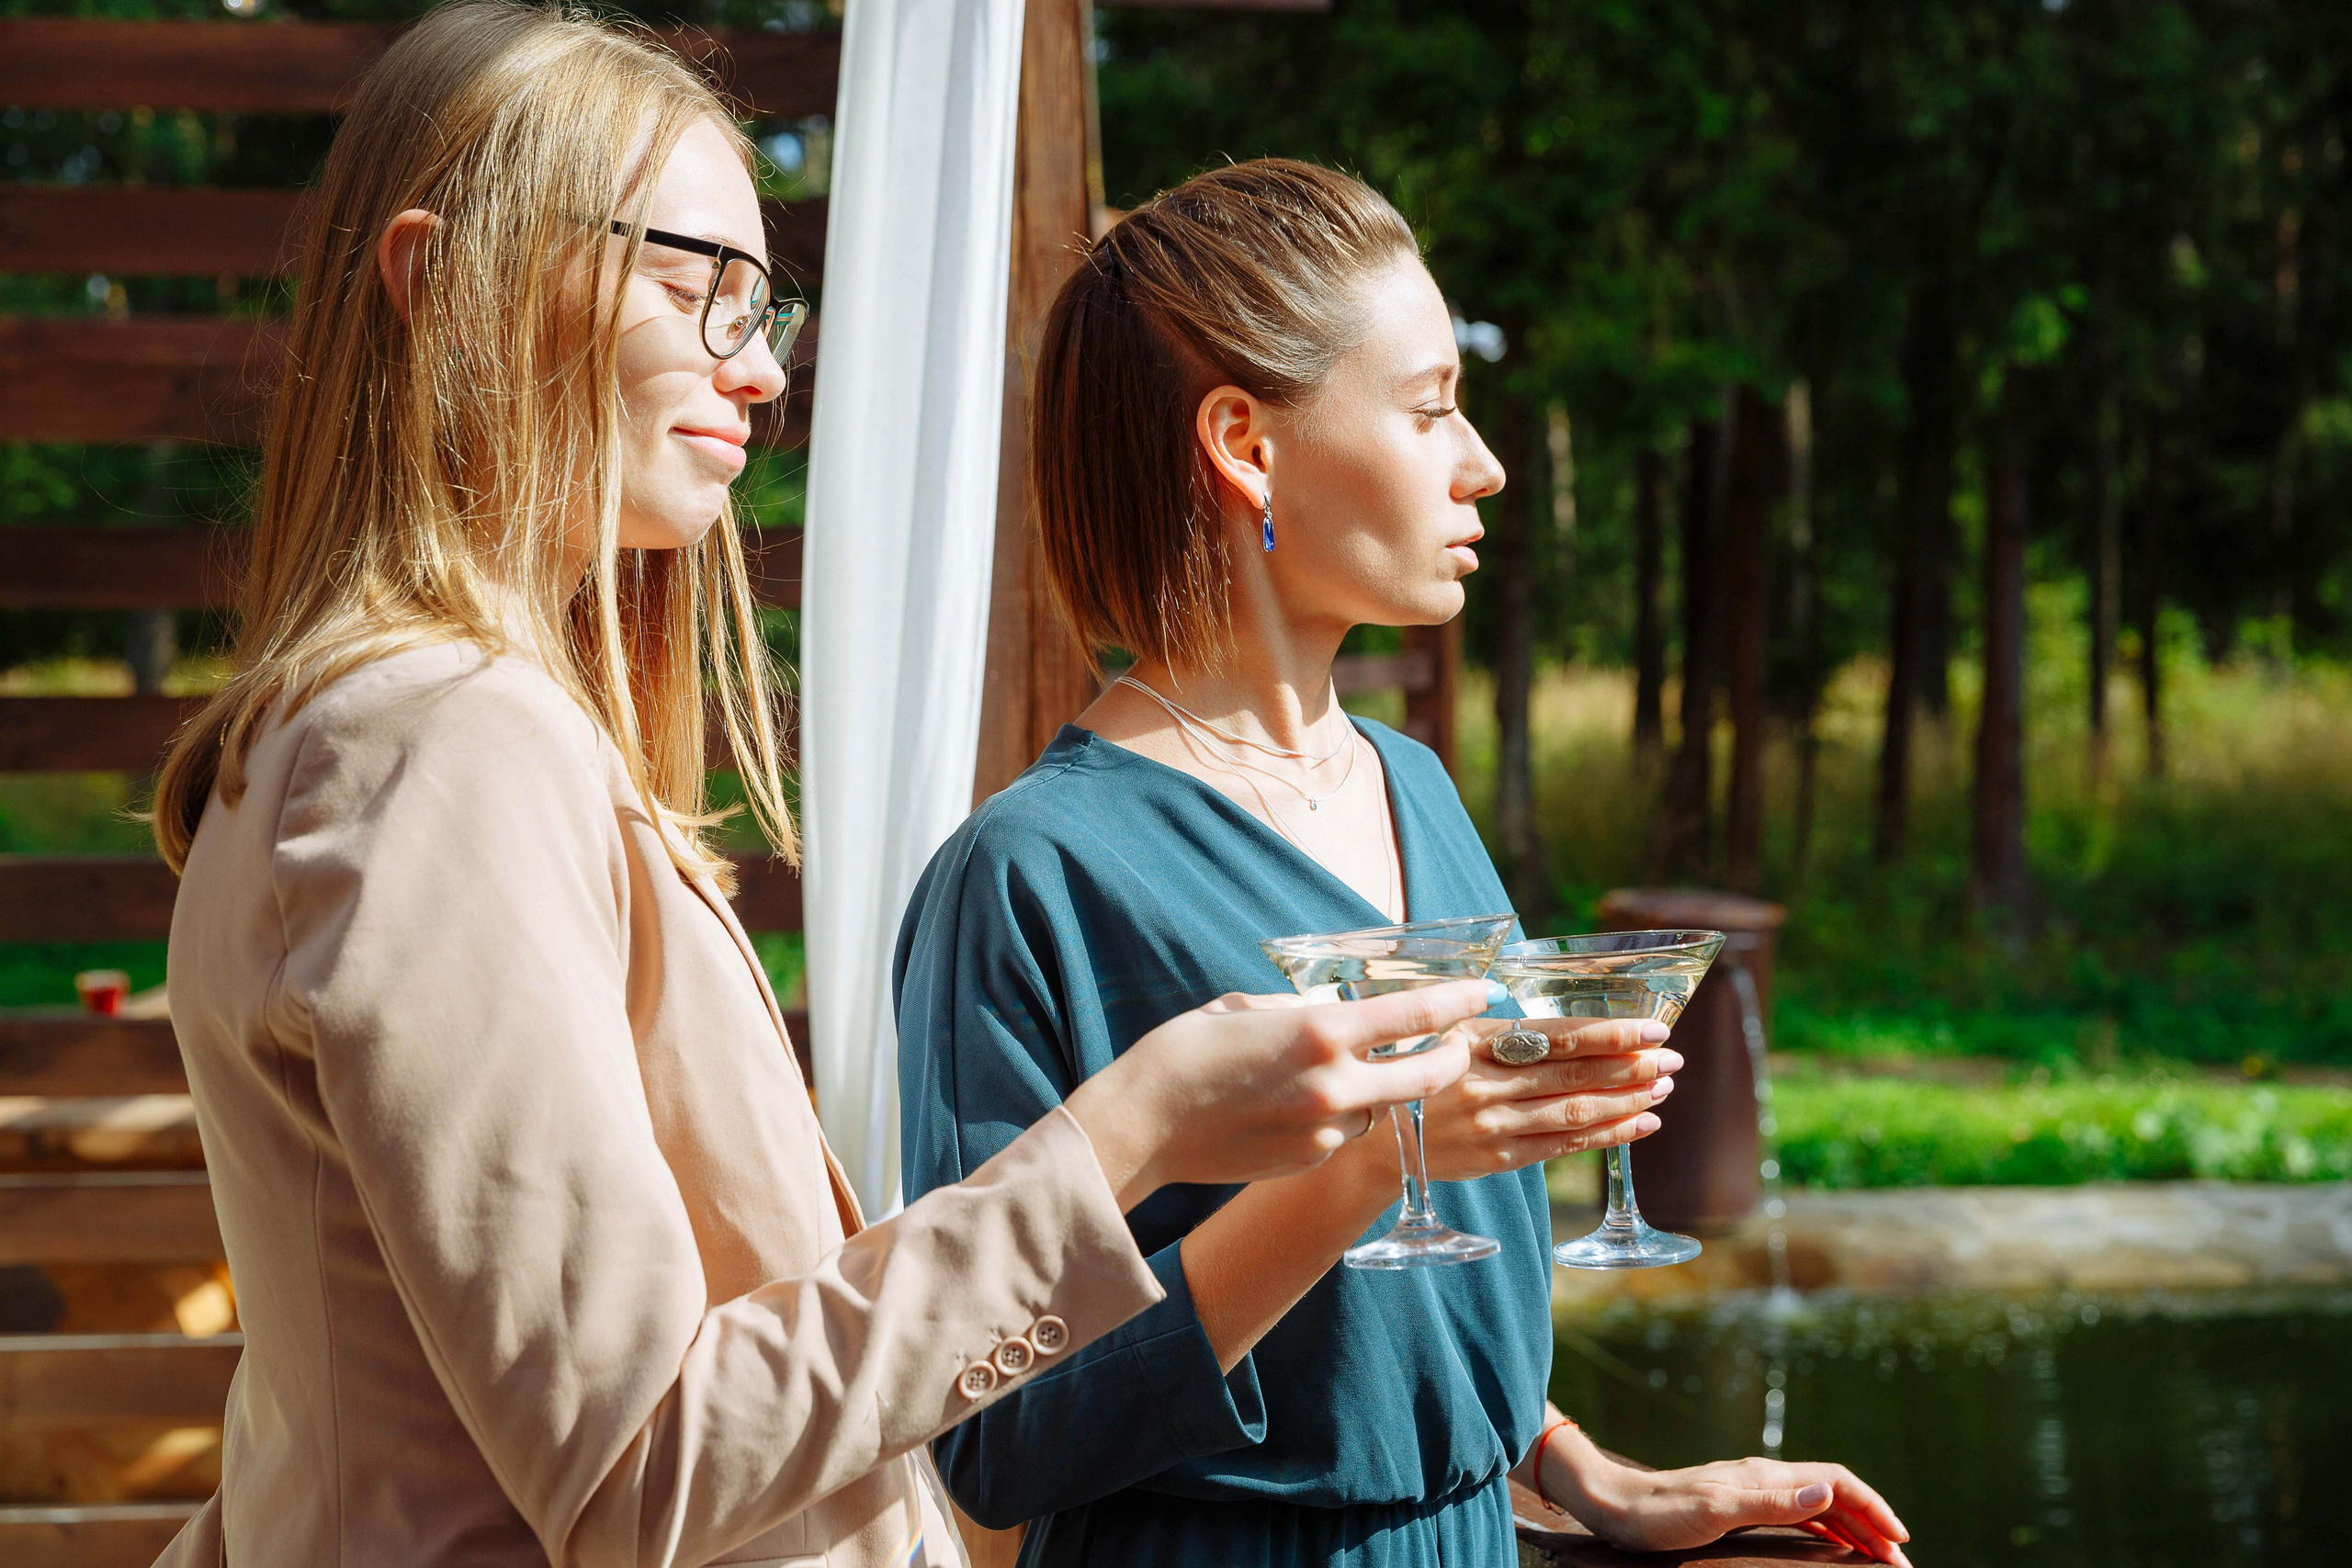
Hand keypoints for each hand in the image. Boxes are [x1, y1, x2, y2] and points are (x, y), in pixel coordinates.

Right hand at [1065, 979, 1492, 1208]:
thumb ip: (1299, 1010)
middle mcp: (1334, 1084)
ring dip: (1382, 1092)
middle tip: (1460, 1044)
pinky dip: (1339, 1117)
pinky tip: (1296, 1106)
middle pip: (1428, 1075)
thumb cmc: (1183, 1053)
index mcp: (1321, 1031)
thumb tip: (1329, 1012)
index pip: (1416, 1015)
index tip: (1483, 991)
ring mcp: (1325, 1129)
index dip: (1458, 1000)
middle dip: (1454, 1057)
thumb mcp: (1245, 1007)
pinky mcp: (1309, 1160)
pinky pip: (1343, 1133)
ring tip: (1346, 1073)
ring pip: (1383, 1109)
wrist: (1142, 1125)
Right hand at [1412, 1017, 1678, 1183]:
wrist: (1377, 1141)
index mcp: (1476, 1041)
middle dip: (1632, 1065)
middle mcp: (1487, 1083)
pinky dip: (1607, 1134)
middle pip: (1575, 1073)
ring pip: (1576, 1111)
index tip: (1653, 1028)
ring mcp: (1494, 1124)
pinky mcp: (1500, 1157)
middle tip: (1672, 1058)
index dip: (1610, 1034)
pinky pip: (1564, 1146)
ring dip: (1627, 1099)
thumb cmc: (1419, 1072)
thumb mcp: (1447, 1034)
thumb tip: (1568, 1017)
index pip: (1558, 1036)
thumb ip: (1501, 1025)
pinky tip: (1639, 1122)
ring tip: (1662, 1088)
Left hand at [1541, 1424, 1912, 1566]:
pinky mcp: (1739, 1506)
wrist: (1615, 1505)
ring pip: (1818, 1505)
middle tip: (1899, 1561)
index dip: (1872, 1507)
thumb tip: (1826, 1493)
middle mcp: (1764, 1478)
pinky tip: (1830, 1547)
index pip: (1836, 1483)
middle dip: (1871, 1523)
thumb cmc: (1659, 1513)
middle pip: (1833, 1494)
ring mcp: (1751, 1490)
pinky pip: (1797, 1516)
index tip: (1899, 1540)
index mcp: (1765, 1476)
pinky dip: (1824, 1530)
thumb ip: (1771, 1502)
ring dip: (1851, 1528)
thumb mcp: (1716, 1512)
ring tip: (1876, 1557)